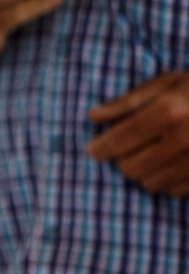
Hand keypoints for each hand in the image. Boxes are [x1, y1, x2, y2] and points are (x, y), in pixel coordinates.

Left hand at [87, 72, 188, 195]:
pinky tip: (172, 164)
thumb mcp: (167, 82)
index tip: (94, 149)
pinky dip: (167, 181)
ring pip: (150, 184)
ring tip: (150, 155)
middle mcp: (183, 140)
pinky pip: (175, 191)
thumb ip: (128, 102)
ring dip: (143, 172)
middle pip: (130, 168)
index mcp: (169, 112)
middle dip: (121, 160)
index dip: (100, 148)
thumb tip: (93, 117)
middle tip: (125, 149)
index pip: (118, 142)